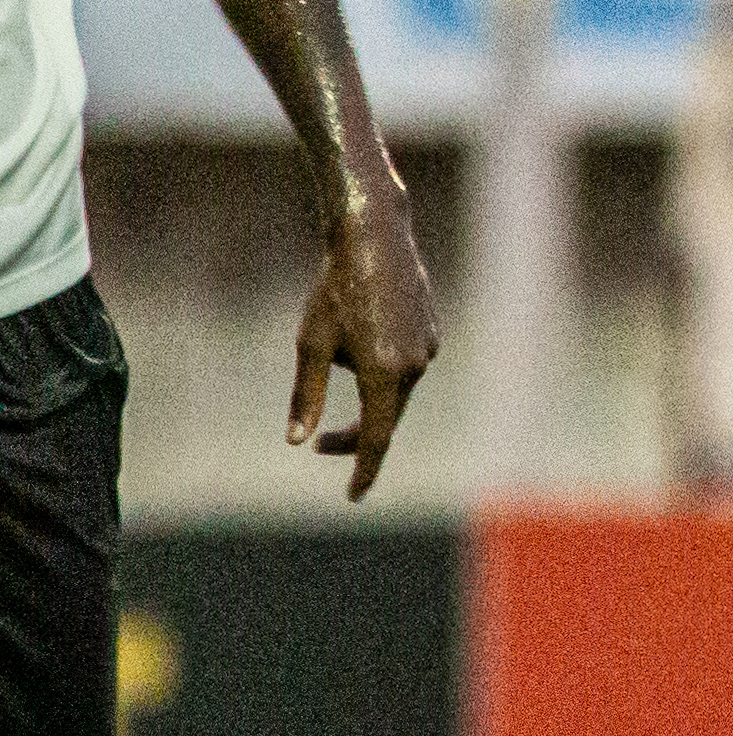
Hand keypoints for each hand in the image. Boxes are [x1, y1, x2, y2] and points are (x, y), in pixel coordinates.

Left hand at [291, 193, 437, 501]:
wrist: (375, 239)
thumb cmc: (335, 290)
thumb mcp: (309, 344)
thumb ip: (307, 396)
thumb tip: (297, 440)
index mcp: (384, 373)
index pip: (376, 438)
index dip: (362, 470)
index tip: (353, 496)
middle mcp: (415, 366)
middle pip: (386, 420)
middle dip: (354, 437)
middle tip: (318, 446)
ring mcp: (429, 350)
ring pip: (395, 391)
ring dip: (366, 391)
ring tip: (338, 341)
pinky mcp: (432, 335)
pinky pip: (404, 367)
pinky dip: (381, 368)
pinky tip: (361, 329)